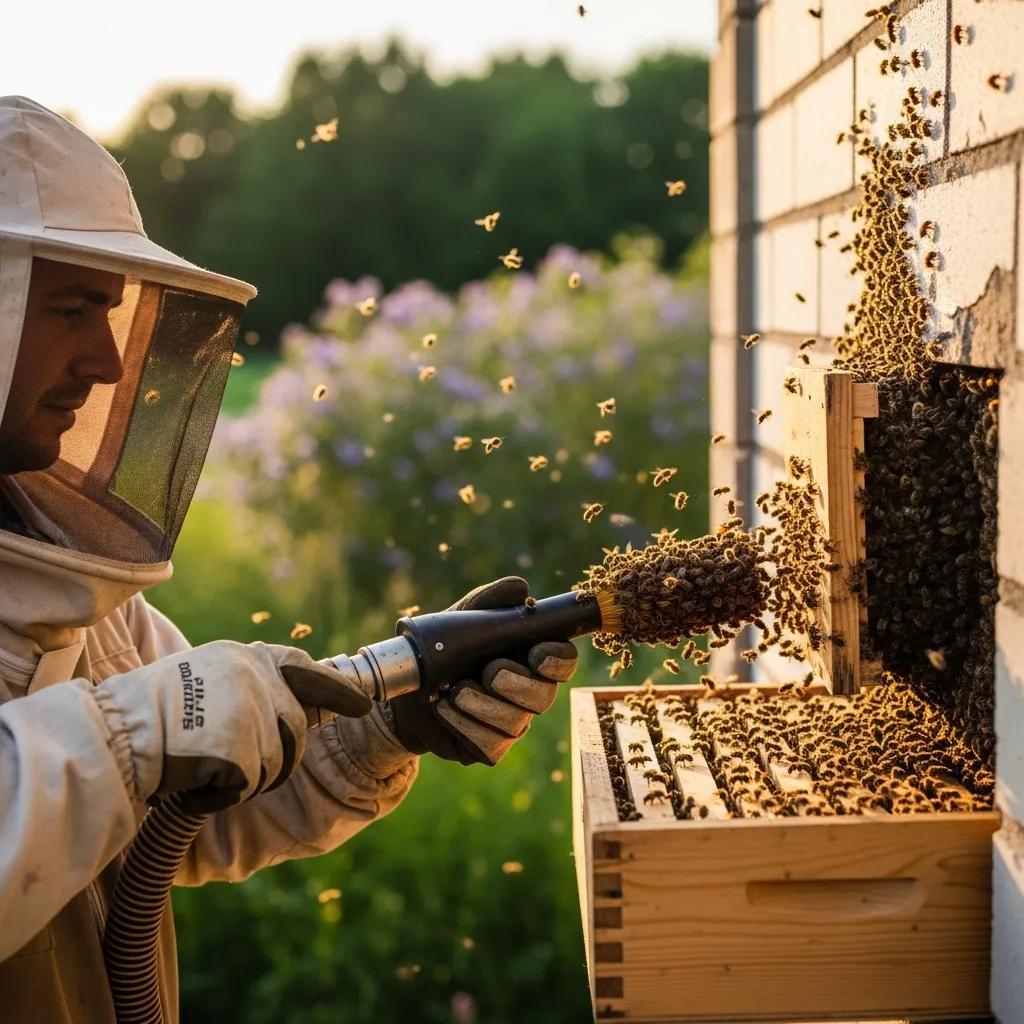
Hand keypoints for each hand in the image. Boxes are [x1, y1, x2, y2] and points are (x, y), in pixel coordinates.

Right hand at [95, 640, 371, 812]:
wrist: (114, 736)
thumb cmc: (146, 714)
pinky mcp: (244, 749)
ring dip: (246, 778)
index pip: (304, 669)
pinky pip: (250, 786)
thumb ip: (248, 687)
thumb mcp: (203, 679)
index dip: (336, 690)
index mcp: (245, 657)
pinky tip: (193, 782)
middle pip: (297, 728)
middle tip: (227, 762)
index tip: (362, 704)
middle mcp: (257, 678)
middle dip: (275, 756)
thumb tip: (292, 712)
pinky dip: (221, 796)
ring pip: (277, 762)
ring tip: (202, 766)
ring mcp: (253, 711)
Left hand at [388, 578, 577, 764]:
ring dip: (483, 705)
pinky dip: (464, 725)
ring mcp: (510, 724)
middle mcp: (527, 693)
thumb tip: (521, 588)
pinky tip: (444, 709)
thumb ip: (491, 601)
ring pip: (515, 722)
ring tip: (453, 691)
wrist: (405, 691)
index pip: (563, 660)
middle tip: (490, 671)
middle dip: (517, 683)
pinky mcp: (487, 749)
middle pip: (544, 696)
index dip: (557, 659)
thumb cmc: (443, 650)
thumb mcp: (461, 618)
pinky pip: (490, 745)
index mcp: (529, 658)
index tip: (536, 653)